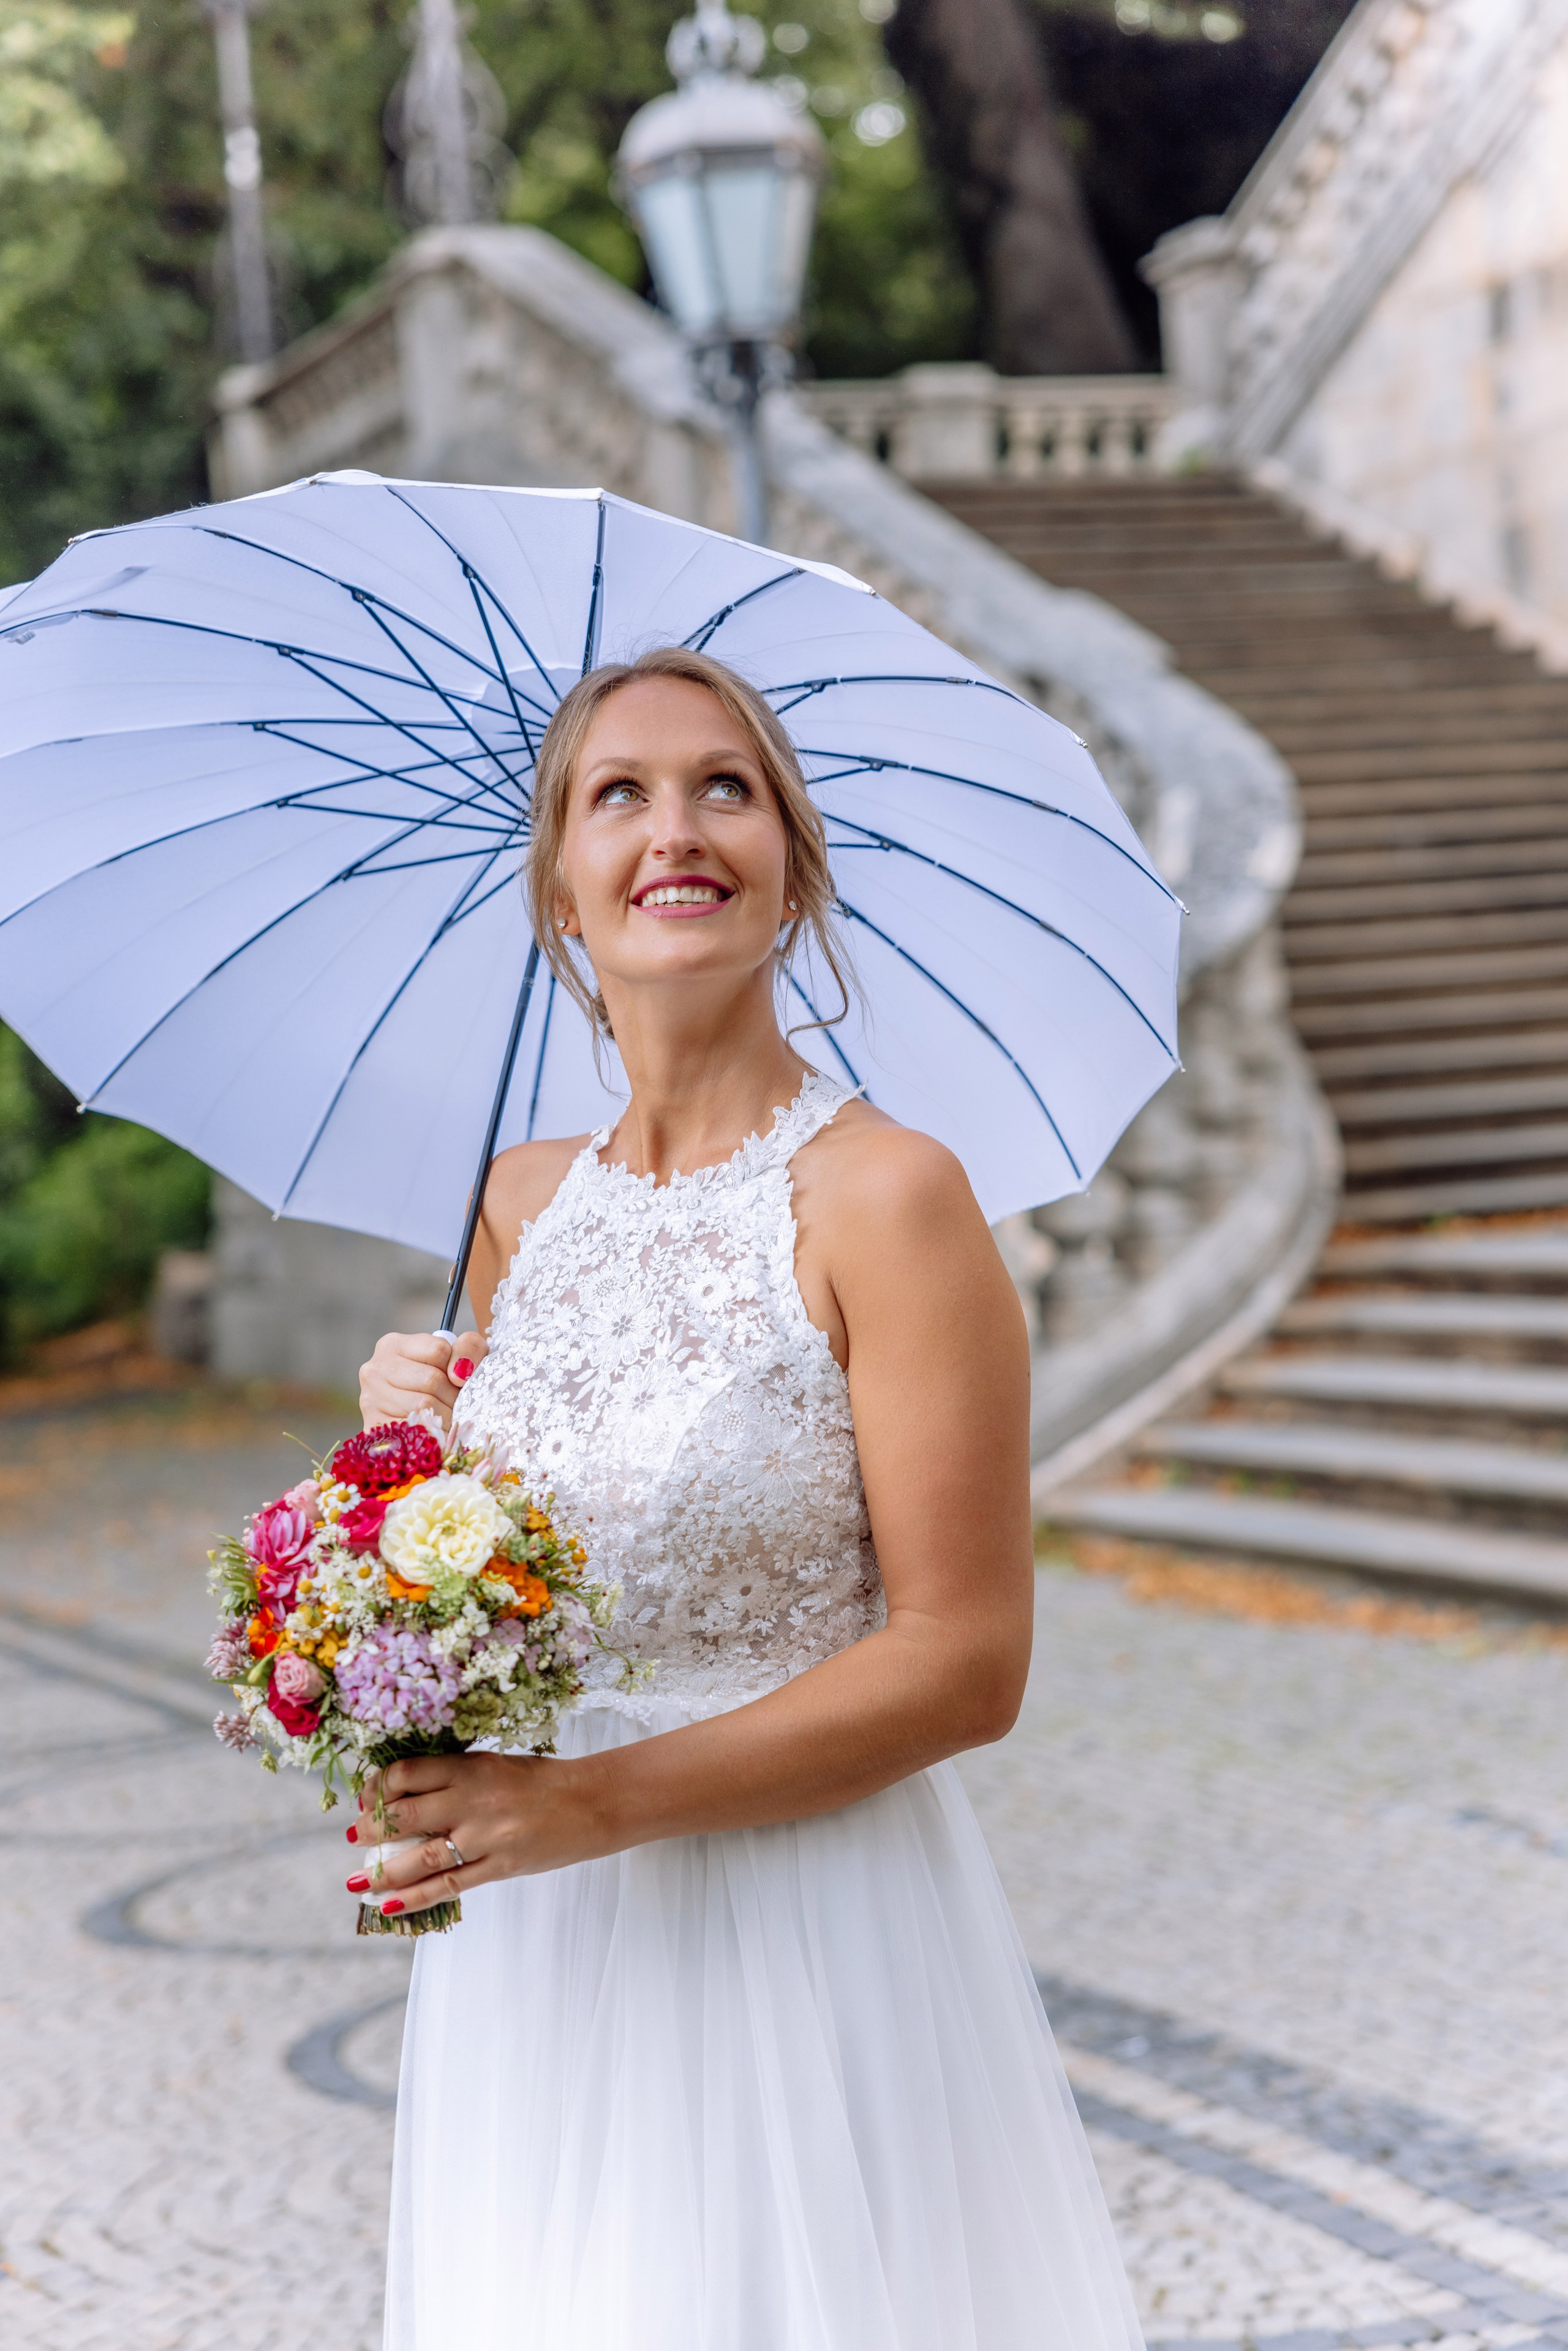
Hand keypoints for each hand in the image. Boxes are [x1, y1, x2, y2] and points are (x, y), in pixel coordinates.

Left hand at [344, 1750, 606, 1915]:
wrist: (592, 1802)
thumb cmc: (541, 1780)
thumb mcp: (493, 1764)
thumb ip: (453, 1777)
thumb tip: (401, 1795)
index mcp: (470, 1766)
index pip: (405, 1774)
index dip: (376, 1788)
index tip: (367, 1797)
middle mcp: (472, 1800)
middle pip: (402, 1816)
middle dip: (370, 1829)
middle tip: (357, 1836)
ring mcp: (485, 1837)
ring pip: (417, 1858)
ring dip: (380, 1870)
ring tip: (356, 1879)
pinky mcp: (499, 1867)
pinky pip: (446, 1886)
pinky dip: (411, 1898)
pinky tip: (385, 1904)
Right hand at [358, 1329, 485, 1428]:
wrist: (416, 1418)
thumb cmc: (442, 1381)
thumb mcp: (460, 1354)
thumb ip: (468, 1348)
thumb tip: (459, 1373)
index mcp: (393, 1345)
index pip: (438, 1350)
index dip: (457, 1366)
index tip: (459, 1378)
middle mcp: (375, 1369)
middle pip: (431, 1379)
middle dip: (453, 1395)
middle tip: (457, 1403)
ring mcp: (370, 1399)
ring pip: (423, 1405)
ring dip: (446, 1416)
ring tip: (448, 1417)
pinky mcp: (373, 1427)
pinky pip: (413, 1430)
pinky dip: (433, 1434)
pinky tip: (437, 1433)